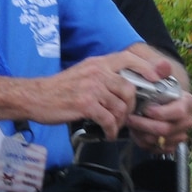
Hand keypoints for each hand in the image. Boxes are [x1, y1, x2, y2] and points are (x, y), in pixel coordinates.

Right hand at [3, 50, 149, 136]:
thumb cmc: (58, 89)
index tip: (156, 79)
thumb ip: (102, 76)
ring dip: (120, 121)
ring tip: (114, 127)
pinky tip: (107, 133)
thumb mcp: (83, 73)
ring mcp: (91, 88)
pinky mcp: (85, 104)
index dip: (146, 68)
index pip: (128, 58)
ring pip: (120, 106)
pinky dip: (111, 130)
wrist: (34, 97)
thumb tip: (123, 87)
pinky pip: (108, 119)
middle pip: (129, 89)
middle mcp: (96, 72)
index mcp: (97, 63)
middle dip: (131, 107)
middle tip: (125, 117)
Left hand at [122, 54, 191, 152]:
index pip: (177, 112)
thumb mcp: (159, 77)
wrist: (158, 103)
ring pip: (158, 140)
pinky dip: (144, 142)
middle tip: (130, 118)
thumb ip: (160, 69)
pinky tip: (138, 132)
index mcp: (188, 103)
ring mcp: (180, 134)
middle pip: (165, 129)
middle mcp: (187, 120)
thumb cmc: (158, 91)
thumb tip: (163, 64)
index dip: (160, 113)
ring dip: (141, 133)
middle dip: (144, 125)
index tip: (146, 109)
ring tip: (133, 124)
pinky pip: (157, 149)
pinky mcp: (171, 145)